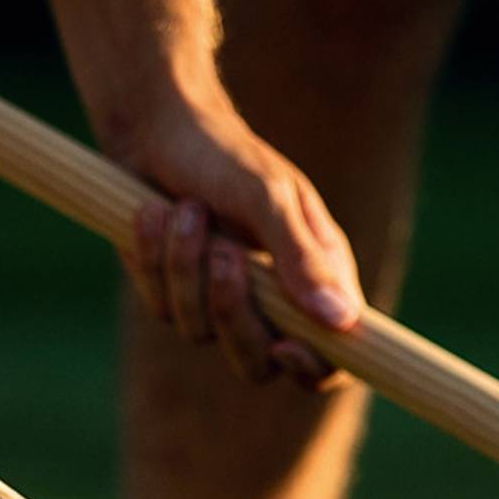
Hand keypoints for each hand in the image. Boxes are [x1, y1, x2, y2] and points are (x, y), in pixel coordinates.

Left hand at [106, 99, 365, 389]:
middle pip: (258, 364)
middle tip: (223, 253)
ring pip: (201, 333)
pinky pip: (162, 308)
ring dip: (187, 268)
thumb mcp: (269, 198)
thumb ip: (303, 259)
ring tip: (187, 209)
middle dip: (233, 311)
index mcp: (314, 279)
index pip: (331, 358)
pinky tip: (155, 214)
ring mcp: (217, 305)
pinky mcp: (173, 297)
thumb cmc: (225, 155)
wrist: (154, 130)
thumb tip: (343, 322)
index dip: (313, 368)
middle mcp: (271, 303)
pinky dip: (156, 258)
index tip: (285, 347)